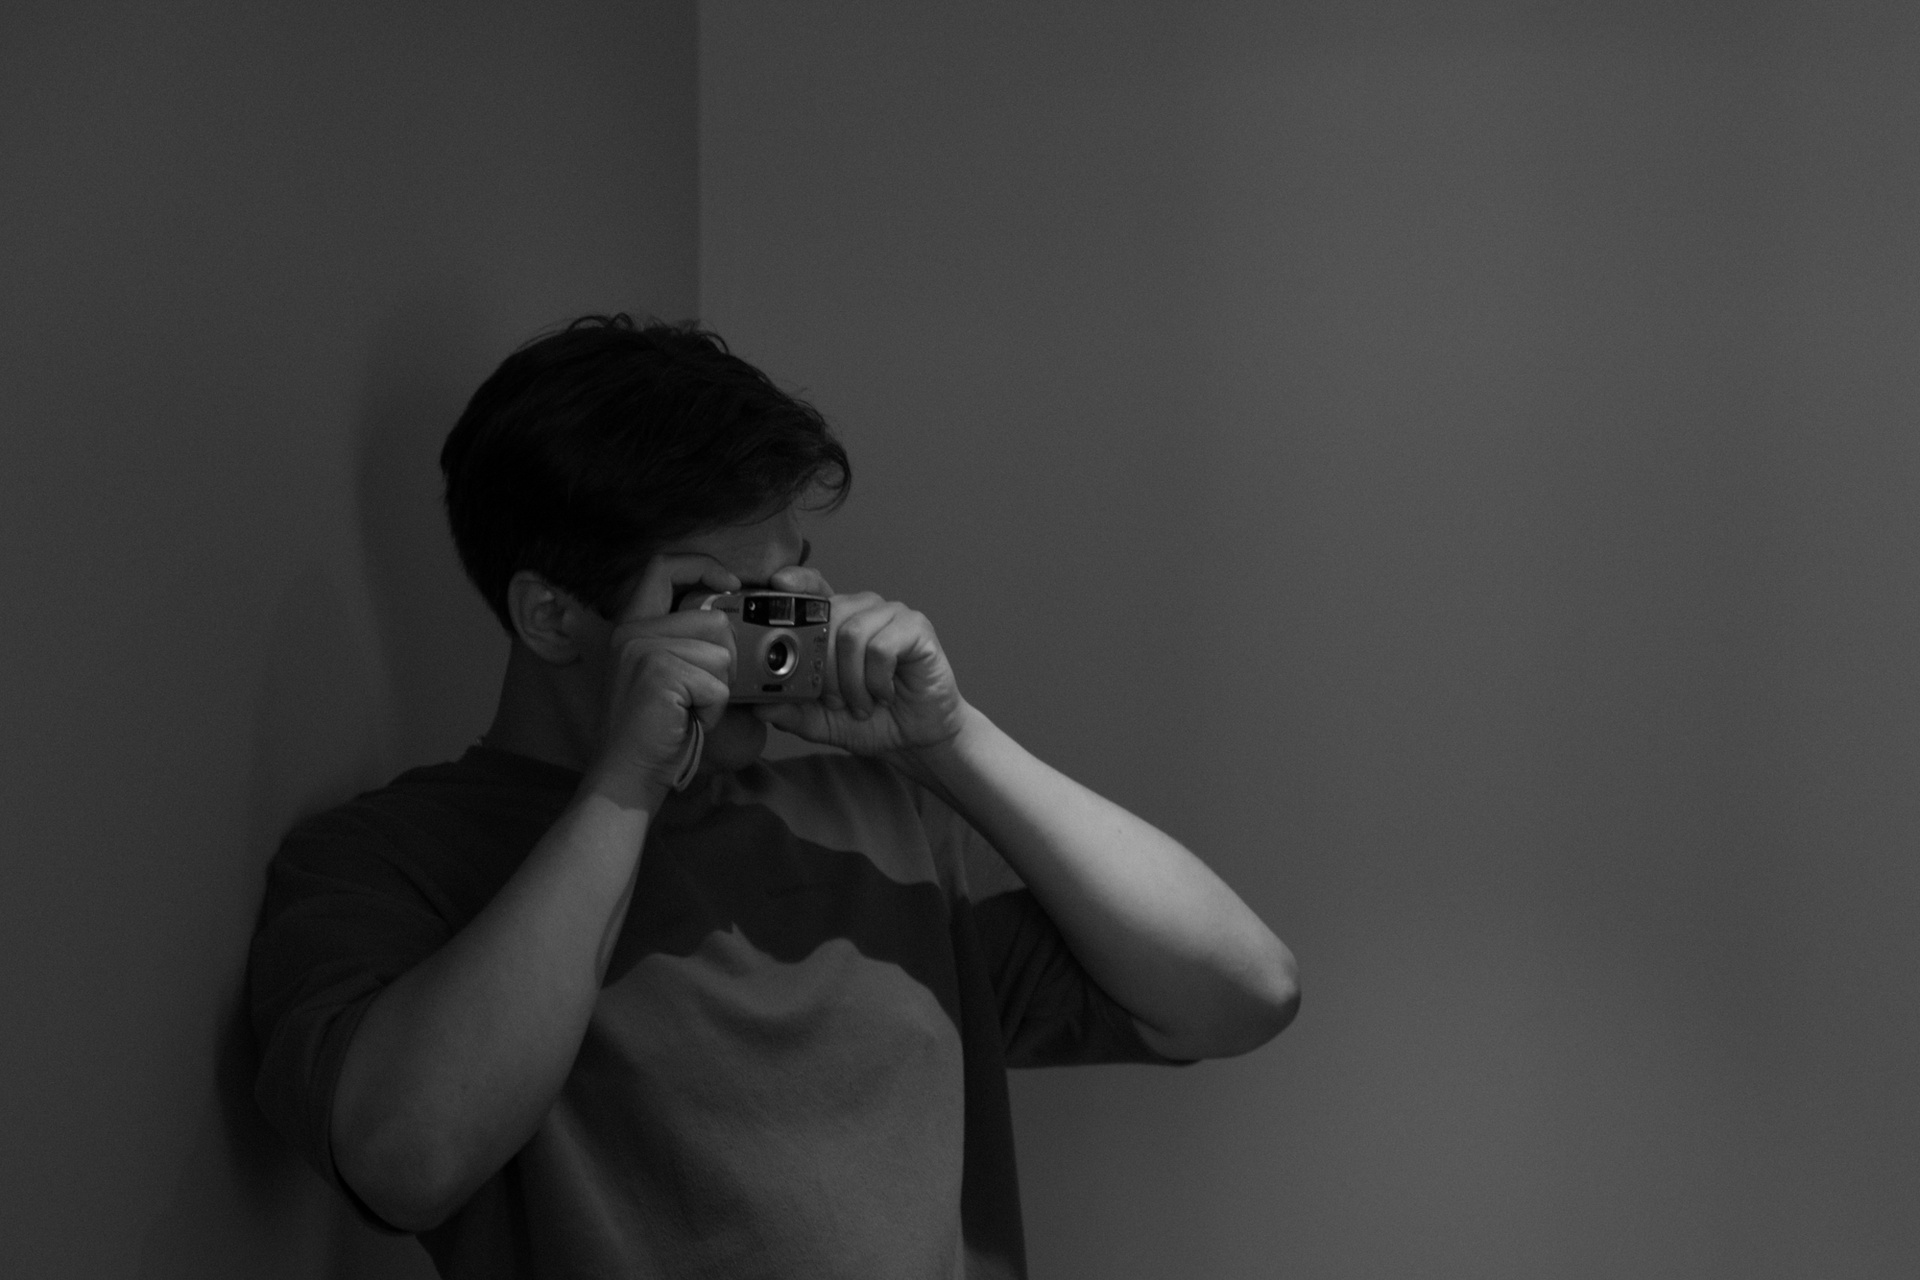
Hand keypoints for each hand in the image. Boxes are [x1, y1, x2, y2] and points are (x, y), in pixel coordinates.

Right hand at [587, 554, 740, 806]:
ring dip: (719, 688)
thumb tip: (733, 612)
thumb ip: (685, 637)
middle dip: (724, 659)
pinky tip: (688, 720)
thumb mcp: (664, 670)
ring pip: (721, 653)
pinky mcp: (659, 674)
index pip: (664, 566)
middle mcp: (633, 631)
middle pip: (714, 618)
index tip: (730, 584)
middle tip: (699, 692)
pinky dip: (714, 709)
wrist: (628, 773)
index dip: (703, 567)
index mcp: (633, 623)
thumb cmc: (657, 727)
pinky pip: (717, 684)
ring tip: (690, 708)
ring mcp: (642, 650)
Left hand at [753, 566, 967, 757]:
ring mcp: (891, 615)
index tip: (777, 585)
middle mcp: (863, 609)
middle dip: (823, 669)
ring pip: (851, 634)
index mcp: (837, 621)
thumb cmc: (872, 721)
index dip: (796, 582)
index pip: (813, 588)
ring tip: (862, 704)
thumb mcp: (820, 721)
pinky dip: (877, 680)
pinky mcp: (917, 628)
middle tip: (835, 702)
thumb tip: (756, 705)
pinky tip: (885, 695)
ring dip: (851, 681)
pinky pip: (882, 647)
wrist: (918, 738)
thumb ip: (791, 711)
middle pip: (826, 617)